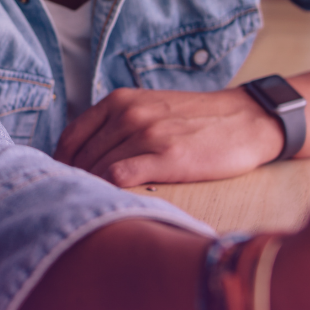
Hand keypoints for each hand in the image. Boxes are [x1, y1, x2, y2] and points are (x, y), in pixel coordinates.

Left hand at [56, 88, 279, 185]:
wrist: (247, 120)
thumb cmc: (197, 120)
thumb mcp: (150, 107)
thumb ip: (117, 124)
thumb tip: (83, 156)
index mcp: (121, 100)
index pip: (71, 137)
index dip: (62, 164)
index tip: (65, 183)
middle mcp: (129, 113)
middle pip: (82, 157)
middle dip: (76, 183)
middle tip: (79, 204)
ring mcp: (147, 134)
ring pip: (97, 169)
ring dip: (93, 191)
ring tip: (96, 208)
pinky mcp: (168, 157)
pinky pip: (120, 177)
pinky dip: (110, 192)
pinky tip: (117, 203)